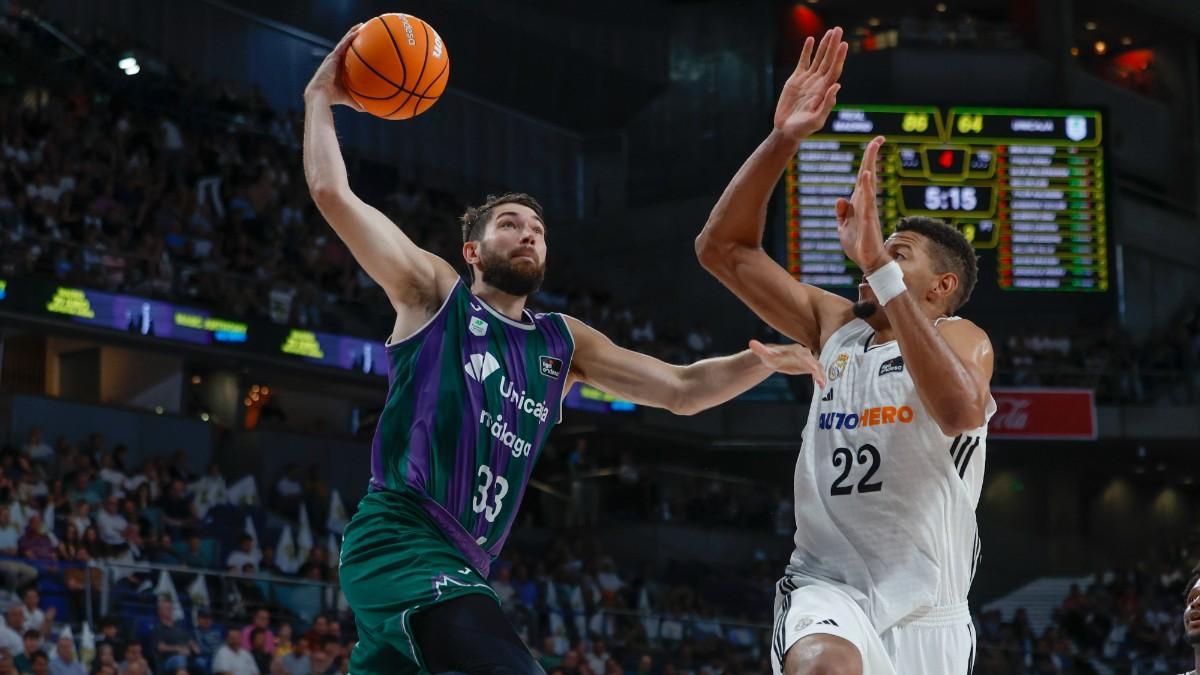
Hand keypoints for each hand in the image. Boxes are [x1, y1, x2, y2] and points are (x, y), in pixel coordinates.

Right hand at [304, 24, 365, 110]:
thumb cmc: (333, 99)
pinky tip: (357, 32)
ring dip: (352, 33)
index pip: (348, 57)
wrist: (320, 96)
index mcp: (339, 69)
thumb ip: (357, 102)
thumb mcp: (348, 99)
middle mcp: (336, 61)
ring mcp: (333, 58)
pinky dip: (349, 38)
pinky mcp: (332, 57)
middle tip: (364, 31)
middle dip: (354, 38)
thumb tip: (368, 110)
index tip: (364, 45)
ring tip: (361, 25)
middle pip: (346, 46)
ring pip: (344, 42)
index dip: (354, 49)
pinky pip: (343, 45)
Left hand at [748, 340, 826, 388]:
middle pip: (814, 362)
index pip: (805, 357)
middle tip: (822, 383)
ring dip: (822, 375)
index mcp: (795, 351)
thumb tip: (751, 343)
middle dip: (819, 371)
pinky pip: (817, 370)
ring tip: (823, 385)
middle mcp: (804, 353)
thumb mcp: (764, 354)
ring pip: (818, 366)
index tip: (814, 371)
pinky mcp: (808, 365)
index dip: (810, 364)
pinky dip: (820, 377)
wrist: (773, 357)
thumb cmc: (770, 356)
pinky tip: (821, 386)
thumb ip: (759, 349)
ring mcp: (808, 359)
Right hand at [774, 27, 847, 141]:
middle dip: (833, 45)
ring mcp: (808, 80)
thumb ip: (827, 104)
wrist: (786, 131)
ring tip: (830, 32)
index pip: (834, 70)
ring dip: (824, 45)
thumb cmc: (802, 130)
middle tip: (838, 29)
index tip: (844, 44)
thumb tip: (837, 85)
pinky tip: (811, 40)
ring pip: (818, 58)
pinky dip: (807, 51)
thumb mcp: (816, 120)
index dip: (839, 57)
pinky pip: (803, 62)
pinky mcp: (796, 80)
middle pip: (828, 60)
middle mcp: (818, 83)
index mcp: (824, 91)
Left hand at [836, 135, 889, 270]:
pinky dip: (866, 187)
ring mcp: (869, 210)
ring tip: (873, 147)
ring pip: (869, 183)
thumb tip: (841, 199)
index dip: (866, 161)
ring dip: (870, 165)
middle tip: (879, 138)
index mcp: (859, 203)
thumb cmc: (858, 245)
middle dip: (872, 156)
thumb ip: (842, 212)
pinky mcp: (868, 220)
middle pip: (868, 175)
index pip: (863, 178)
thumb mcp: (843, 227)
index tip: (873, 144)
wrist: (867, 261)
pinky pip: (868, 200)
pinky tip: (866, 175)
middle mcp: (866, 203)